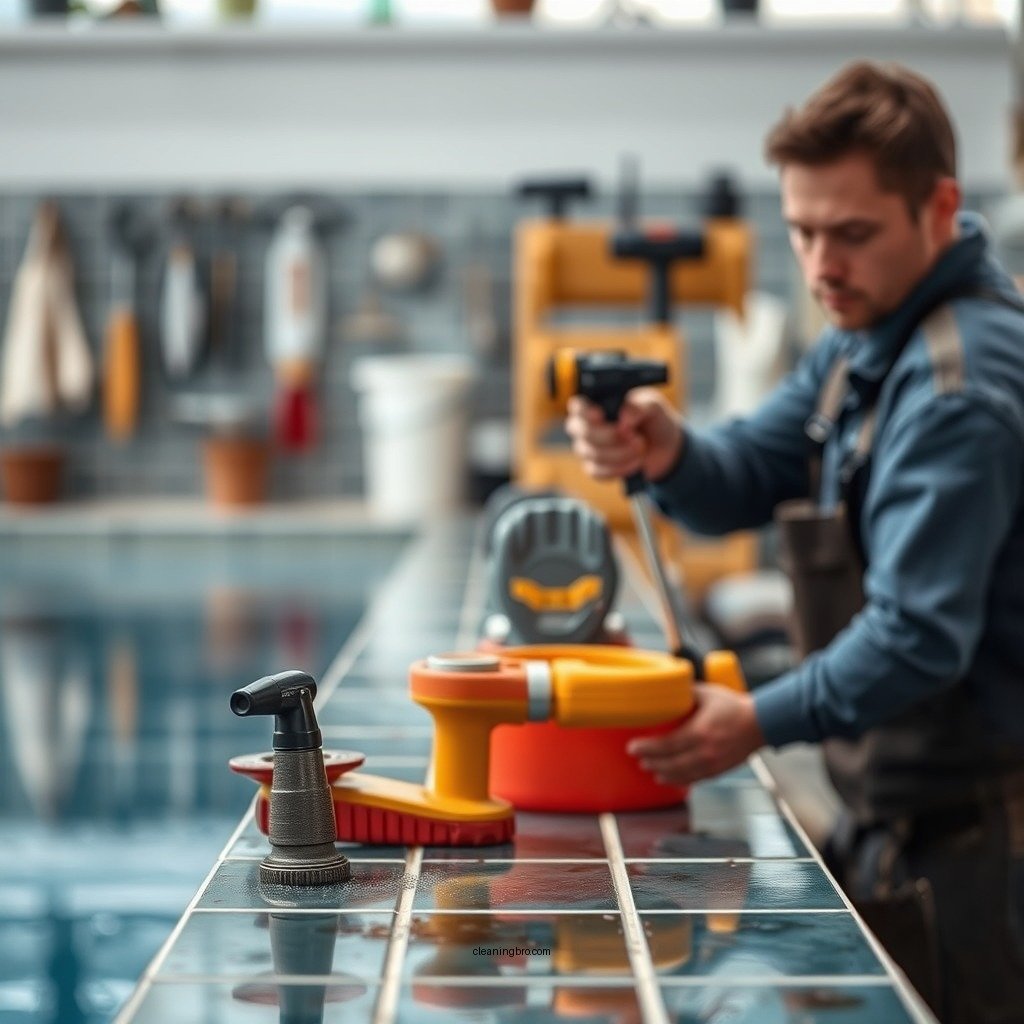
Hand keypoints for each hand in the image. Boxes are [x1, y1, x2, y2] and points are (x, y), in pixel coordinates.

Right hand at [565, 388, 683, 482]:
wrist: (665, 447)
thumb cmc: (654, 420)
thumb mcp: (653, 406)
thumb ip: (639, 407)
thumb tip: (623, 420)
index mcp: (598, 404)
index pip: (577, 406)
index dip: (583, 411)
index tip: (600, 415)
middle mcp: (588, 426)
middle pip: (581, 431)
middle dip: (609, 436)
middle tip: (635, 436)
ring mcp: (589, 449)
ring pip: (592, 453)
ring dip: (620, 453)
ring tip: (641, 448)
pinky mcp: (597, 469)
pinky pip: (597, 472)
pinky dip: (619, 469)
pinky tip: (636, 462)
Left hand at [626, 684, 764, 784]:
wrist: (761, 723)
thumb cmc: (734, 706)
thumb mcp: (707, 693)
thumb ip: (686, 691)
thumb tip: (666, 686)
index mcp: (699, 732)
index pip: (666, 745)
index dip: (647, 748)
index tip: (632, 747)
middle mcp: (705, 752)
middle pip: (670, 763)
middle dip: (651, 761)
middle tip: (637, 758)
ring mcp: (713, 763)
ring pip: (682, 774)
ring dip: (663, 773)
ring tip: (649, 769)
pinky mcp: (719, 770)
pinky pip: (695, 779)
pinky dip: (679, 780)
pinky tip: (668, 777)